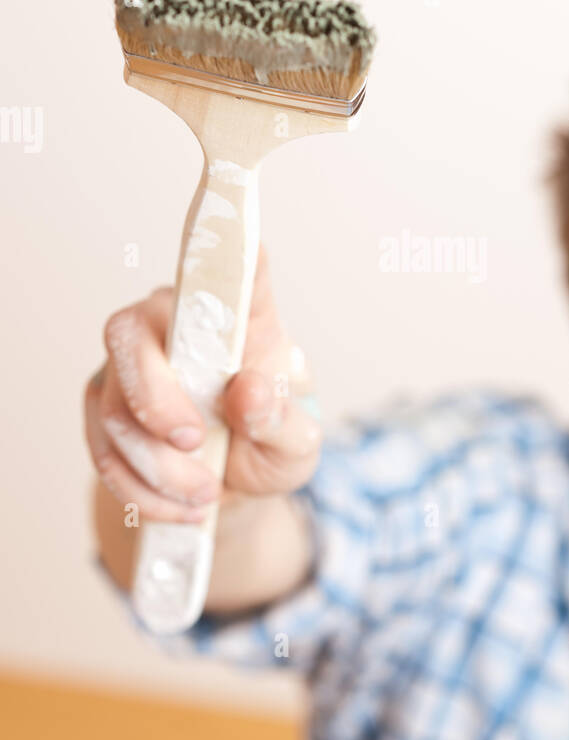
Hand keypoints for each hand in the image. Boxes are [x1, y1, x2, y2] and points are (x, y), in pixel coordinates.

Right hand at [84, 247, 321, 523]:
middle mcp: (176, 322)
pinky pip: (101, 445)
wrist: (228, 493)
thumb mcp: (298, 444)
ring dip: (157, 462)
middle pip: (131, 329)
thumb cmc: (268, 444)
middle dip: (156, 396)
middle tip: (195, 441)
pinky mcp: (102, 406)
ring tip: (206, 493)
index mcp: (240, 315)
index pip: (235, 264)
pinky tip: (179, 506)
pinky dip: (140, 487)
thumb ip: (283, 420)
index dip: (231, 243)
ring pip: (112, 401)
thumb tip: (249, 393)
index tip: (236, 233)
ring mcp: (131, 363)